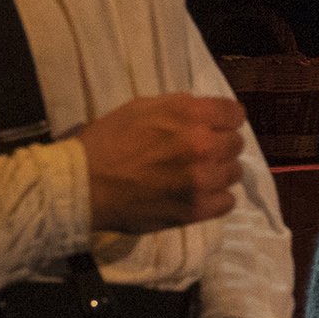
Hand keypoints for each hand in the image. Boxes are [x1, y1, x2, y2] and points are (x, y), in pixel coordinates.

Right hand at [77, 94, 247, 232]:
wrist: (82, 186)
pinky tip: (197, 195)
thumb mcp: (140, 108)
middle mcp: (202, 144)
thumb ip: (178, 108)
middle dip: (220, 146)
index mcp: (188, 114)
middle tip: (199, 153)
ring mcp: (202, 179)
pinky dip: (215, 198)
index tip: (216, 127)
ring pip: (234, 172)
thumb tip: (203, 111)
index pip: (234, 113)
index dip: (225, 120)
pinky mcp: (197, 209)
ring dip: (219, 172)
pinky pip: (227, 201)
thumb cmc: (105, 143)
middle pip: (236, 143)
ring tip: (196, 175)